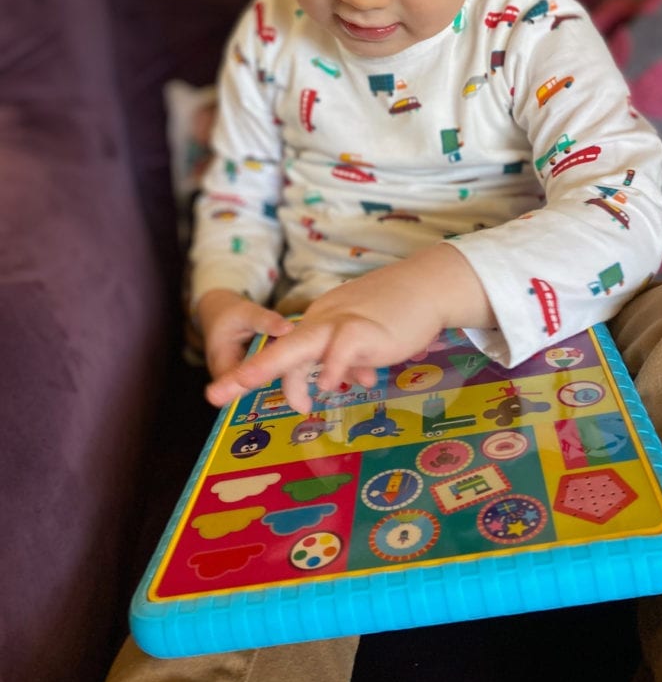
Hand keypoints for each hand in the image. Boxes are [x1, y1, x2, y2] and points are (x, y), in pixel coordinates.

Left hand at [205, 244, 495, 413]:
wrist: (426, 287)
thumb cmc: (398, 314)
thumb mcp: (366, 340)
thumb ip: (350, 360)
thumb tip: (342, 381)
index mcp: (321, 324)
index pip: (286, 351)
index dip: (262, 373)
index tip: (234, 392)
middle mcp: (324, 322)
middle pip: (280, 349)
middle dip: (247, 374)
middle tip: (215, 395)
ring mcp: (343, 324)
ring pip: (300, 347)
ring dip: (272, 368)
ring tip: (243, 383)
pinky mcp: (364, 329)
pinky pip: (341, 348)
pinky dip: (333, 367)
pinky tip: (331, 385)